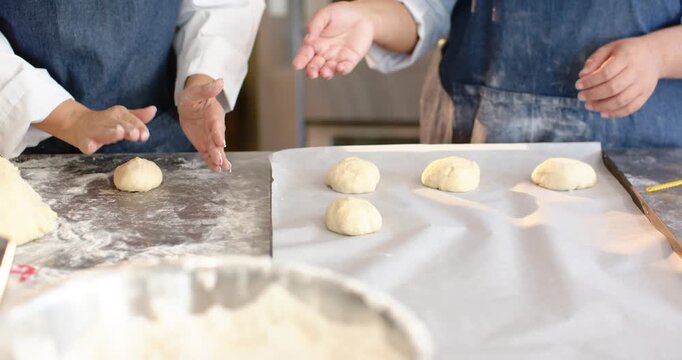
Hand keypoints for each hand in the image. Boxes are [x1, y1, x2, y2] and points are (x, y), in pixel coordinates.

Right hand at [38, 100, 155, 154]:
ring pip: (103, 132)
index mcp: (118, 114)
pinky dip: (88, 145)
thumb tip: (154, 109)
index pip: (131, 119)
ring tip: (118, 132)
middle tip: (134, 133)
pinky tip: (91, 147)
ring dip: (110, 133)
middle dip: (127, 129)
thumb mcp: (122, 117)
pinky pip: (86, 144)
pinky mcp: (83, 141)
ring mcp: (94, 131)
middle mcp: (106, 120)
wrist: (75, 123)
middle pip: (118, 124)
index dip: (138, 127)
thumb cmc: (105, 123)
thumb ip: (138, 117)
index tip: (144, 135)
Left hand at [178, 75, 230, 171]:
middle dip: (219, 151)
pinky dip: (211, 161)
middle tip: (220, 161)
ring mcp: (210, 137)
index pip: (217, 125)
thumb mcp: (197, 91)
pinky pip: (208, 153)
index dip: (218, 134)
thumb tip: (220, 81)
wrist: (192, 103)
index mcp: (214, 115)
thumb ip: (208, 89)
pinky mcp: (204, 143)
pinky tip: (216, 169)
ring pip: (215, 149)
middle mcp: (215, 128)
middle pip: (218, 141)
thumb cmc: (194, 95)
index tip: (221, 142)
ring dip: (218, 159)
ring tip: (222, 168)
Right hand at [292, 2, 374, 79]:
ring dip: (326, 73)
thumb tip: (307, 39)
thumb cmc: (342, 14)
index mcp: (315, 43)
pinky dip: (342, 70)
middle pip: (315, 65)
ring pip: (328, 70)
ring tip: (324, 72)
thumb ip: (315, 25)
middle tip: (312, 72)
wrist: (362, 15)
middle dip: (312, 70)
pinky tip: (340, 67)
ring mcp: (337, 58)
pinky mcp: (350, 60)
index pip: (305, 54)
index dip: (300, 60)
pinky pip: (345, 68)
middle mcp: (324, 53)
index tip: (297, 65)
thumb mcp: (325, 14)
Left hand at [576, 36, 661, 118]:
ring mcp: (643, 84)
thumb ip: (595, 60)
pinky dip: (616, 113)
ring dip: (601, 106)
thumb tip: (582, 75)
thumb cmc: (626, 51)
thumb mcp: (610, 48)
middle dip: (593, 95)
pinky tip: (603, 113)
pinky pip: (631, 108)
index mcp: (627, 57)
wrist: (654, 55)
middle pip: (612, 88)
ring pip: (621, 100)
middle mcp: (637, 71)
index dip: (590, 81)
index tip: (578, 85)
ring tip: (588, 106)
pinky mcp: (646, 94)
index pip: (606, 73)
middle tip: (580, 97)